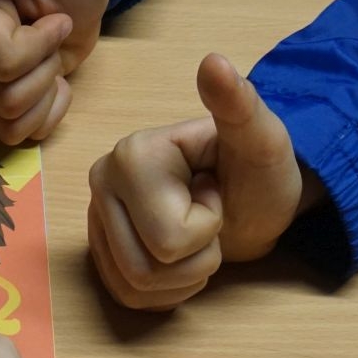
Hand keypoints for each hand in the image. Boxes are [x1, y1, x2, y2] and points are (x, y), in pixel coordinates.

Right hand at [0, 0, 110, 144]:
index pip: (4, 63)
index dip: (44, 44)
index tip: (51, 16)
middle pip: (4, 99)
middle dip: (44, 70)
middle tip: (47, 37)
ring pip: (8, 123)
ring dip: (44, 93)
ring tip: (45, 57)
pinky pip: (14, 137)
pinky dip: (43, 113)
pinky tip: (45, 82)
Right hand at [88, 53, 315, 310]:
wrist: (252, 199)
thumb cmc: (257, 171)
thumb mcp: (262, 140)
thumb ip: (238, 103)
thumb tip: (213, 61)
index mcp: (130, 154)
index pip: (169, 238)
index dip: (207, 226)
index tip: (214, 189)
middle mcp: (100, 181)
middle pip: (146, 267)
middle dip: (196, 257)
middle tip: (208, 218)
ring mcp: (95, 216)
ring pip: (134, 286)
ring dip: (184, 275)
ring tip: (196, 237)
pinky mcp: (99, 250)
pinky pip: (126, 296)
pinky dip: (165, 291)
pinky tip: (181, 259)